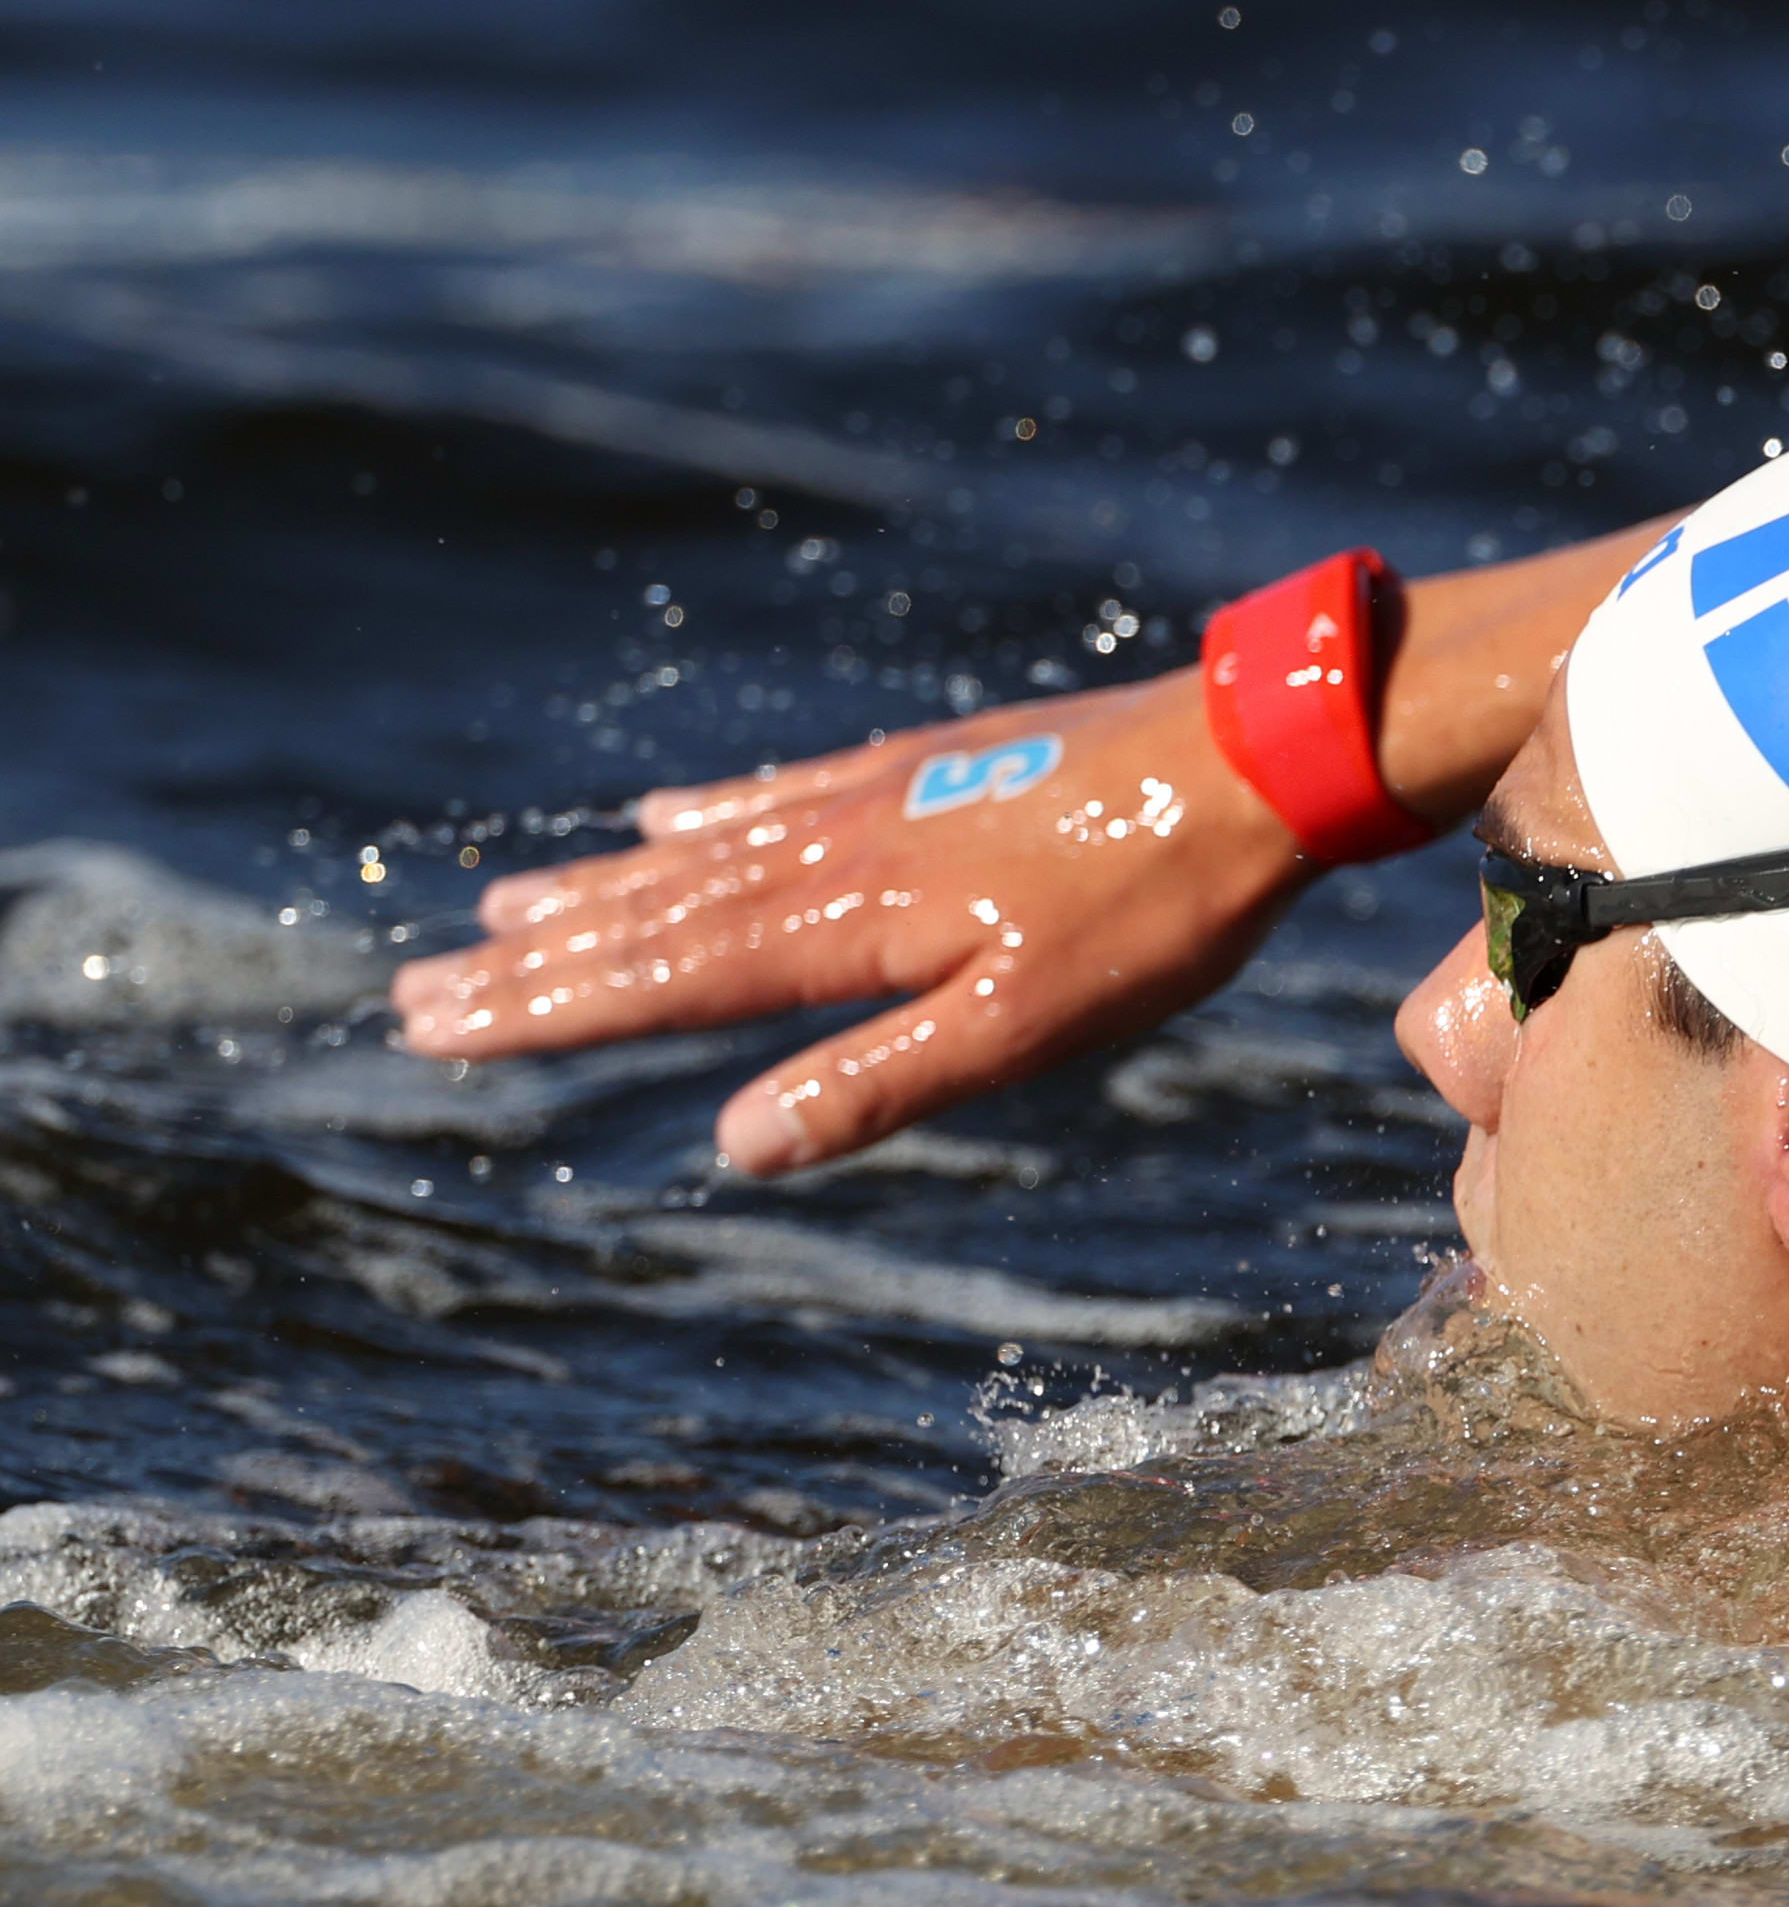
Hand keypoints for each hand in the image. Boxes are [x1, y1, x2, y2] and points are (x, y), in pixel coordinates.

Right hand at [395, 668, 1313, 1172]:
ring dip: (599, 892)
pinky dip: (706, 818)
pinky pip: (780, 796)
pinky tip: (663, 820)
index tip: (438, 1025)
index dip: (549, 1008)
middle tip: (422, 992)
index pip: (665, 979)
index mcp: (849, 924)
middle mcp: (836, 850)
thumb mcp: (1026, 1026)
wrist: (1248, 760)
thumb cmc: (1153, 912)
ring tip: (503, 909)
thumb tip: (737, 1146)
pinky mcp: (929, 769)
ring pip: (703, 857)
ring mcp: (877, 800)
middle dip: (540, 961)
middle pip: (657, 918)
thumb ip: (879, 1082)